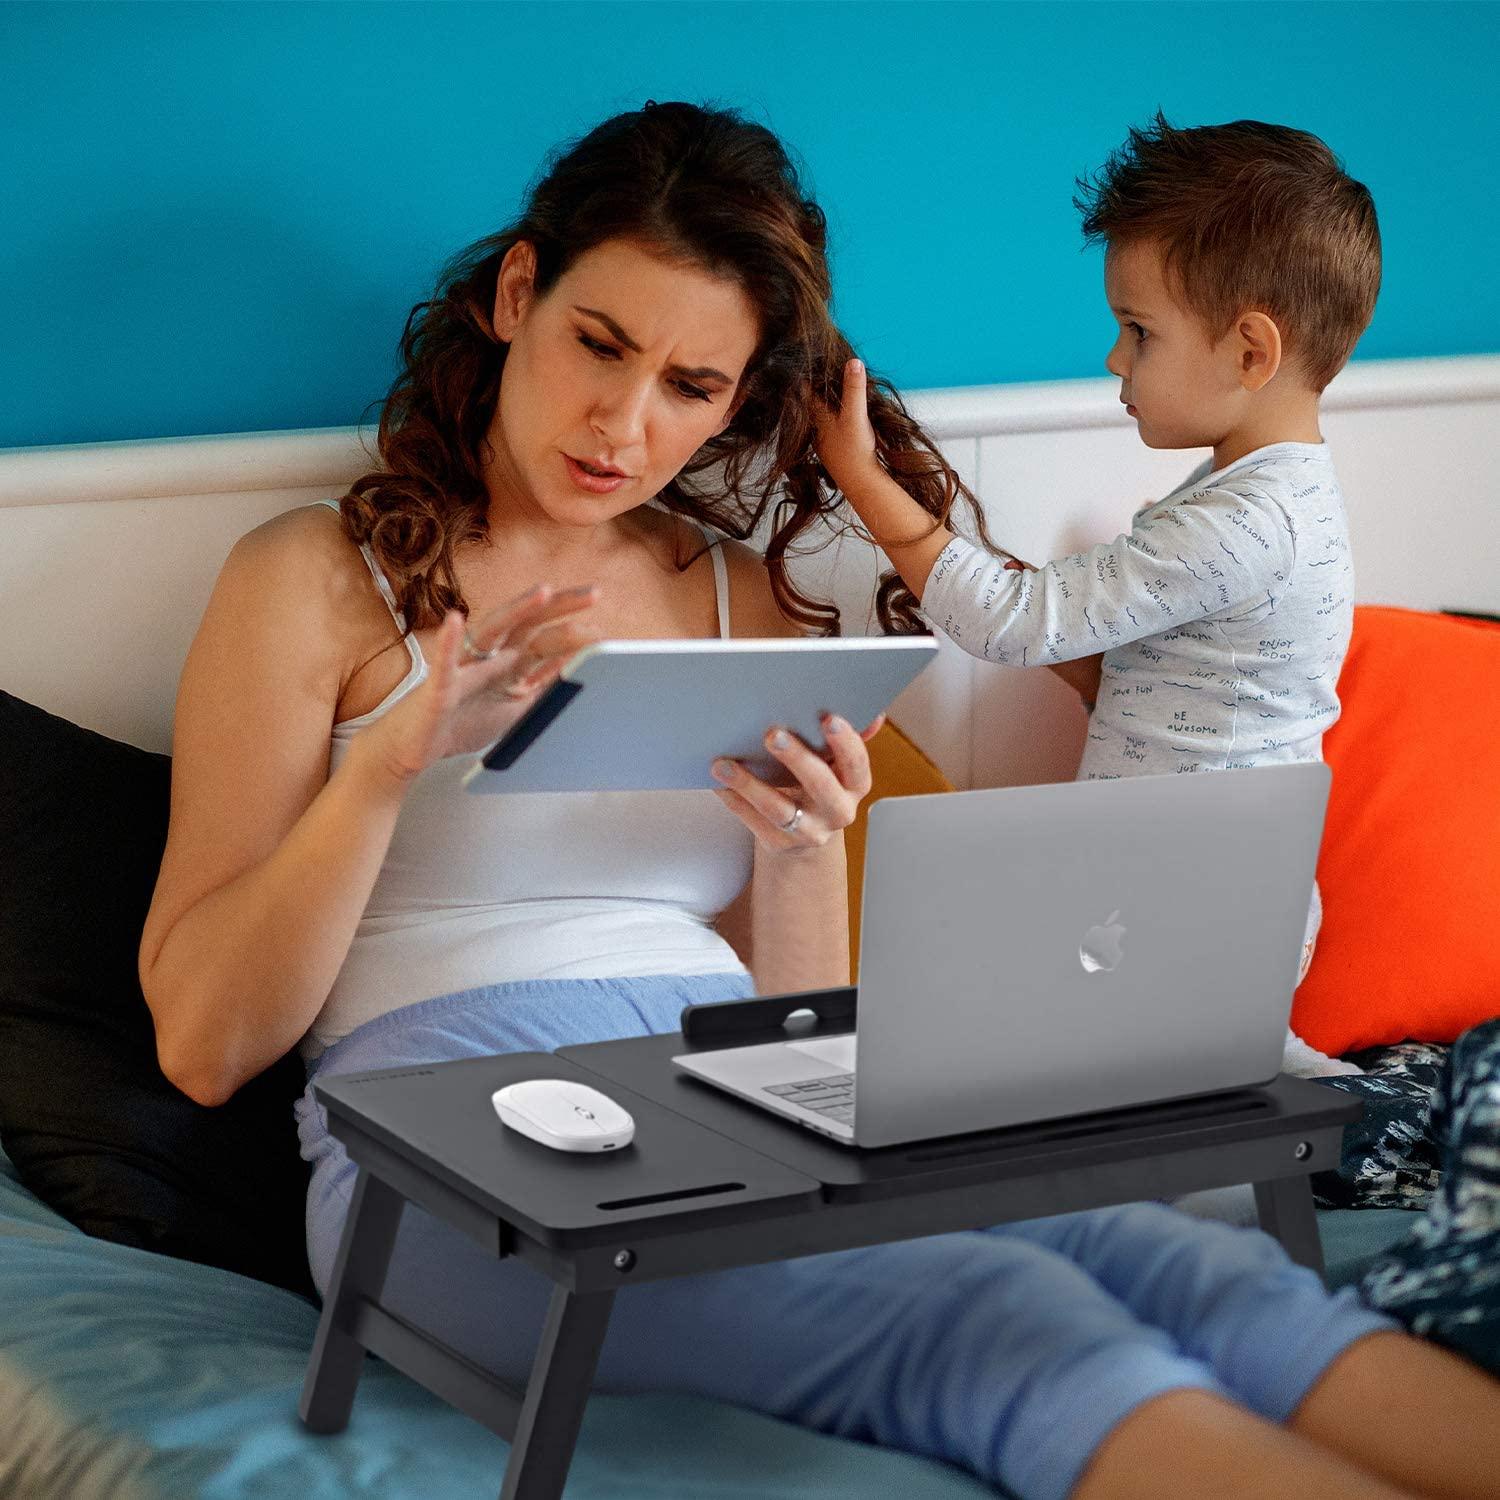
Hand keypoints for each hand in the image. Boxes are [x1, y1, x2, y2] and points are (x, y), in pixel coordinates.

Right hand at [353, 583, 601, 786]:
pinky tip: (454, 621)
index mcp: (508, 663)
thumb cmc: (460, 723)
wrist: (413, 749)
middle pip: (527, 623)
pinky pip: (443, 664)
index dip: (574, 628)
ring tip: (542, 592)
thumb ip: (543, 691)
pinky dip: (448, 643)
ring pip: (491, 631)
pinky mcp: (437, 689)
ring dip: (516, 610)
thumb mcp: (516, 709)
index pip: (545, 636)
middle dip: (559, 607)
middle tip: (594, 593)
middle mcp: (488, 657)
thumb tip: (582, 677)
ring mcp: (462, 668)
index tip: (603, 624)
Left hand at [710, 712, 885, 853]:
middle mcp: (838, 812)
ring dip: (750, 785)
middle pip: (820, 785)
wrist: (805, 833)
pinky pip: (754, 823)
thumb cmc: (817, 784)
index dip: (846, 742)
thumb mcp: (835, 764)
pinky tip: (718, 783)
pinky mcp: (780, 844)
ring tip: (724, 764)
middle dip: (797, 759)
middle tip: (773, 734)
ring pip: (779, 809)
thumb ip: (846, 739)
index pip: (856, 764)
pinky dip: (734, 802)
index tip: (828, 718)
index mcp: (855, 786)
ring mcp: (809, 832)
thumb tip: (873, 713)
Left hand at [810, 357, 881, 497]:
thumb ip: (854, 389)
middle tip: (813, 369)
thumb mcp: (856, 415)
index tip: (800, 360)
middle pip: (809, 402)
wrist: (859, 482)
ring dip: (821, 403)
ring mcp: (822, 439)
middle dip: (812, 387)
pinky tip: (836, 416)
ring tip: (825, 389)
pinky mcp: (831, 449)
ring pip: (818, 415)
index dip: (804, 374)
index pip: (804, 389)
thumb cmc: (854, 450)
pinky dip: (829, 416)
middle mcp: (816, 427)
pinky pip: (826, 426)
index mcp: (818, 415)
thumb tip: (853, 361)